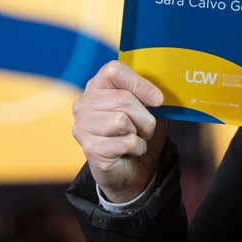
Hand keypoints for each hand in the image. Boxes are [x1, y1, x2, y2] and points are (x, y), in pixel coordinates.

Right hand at [71, 60, 165, 201]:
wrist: (131, 171)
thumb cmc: (137, 135)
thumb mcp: (148, 110)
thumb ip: (150, 96)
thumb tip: (159, 94)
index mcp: (97, 87)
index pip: (113, 71)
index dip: (139, 83)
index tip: (158, 100)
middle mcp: (83, 104)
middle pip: (123, 98)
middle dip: (145, 117)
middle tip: (146, 129)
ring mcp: (82, 126)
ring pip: (122, 120)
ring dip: (140, 133)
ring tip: (135, 138)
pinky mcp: (90, 148)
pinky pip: (126, 142)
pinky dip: (138, 147)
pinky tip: (130, 151)